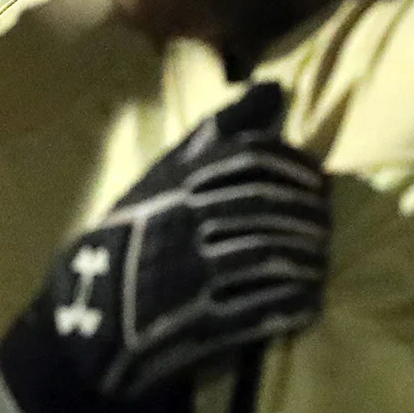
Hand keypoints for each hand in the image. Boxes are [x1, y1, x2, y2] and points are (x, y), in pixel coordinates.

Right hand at [0, 82, 330, 412]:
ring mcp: (192, 275)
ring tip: (318, 264)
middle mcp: (184, 225)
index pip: (251, 161)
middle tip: (325, 226)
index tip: (318, 180)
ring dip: (307, 262)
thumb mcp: (166, 175)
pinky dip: (293, 305)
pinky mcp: (199, 324)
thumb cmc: (133, 235)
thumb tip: (276, 88)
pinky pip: (261, 310)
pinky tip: (308, 302)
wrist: (88, 315)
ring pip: (270, 258)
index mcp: (175, 186)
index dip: (294, 168)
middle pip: (268, 210)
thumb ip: (220, 134)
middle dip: (308, 218)